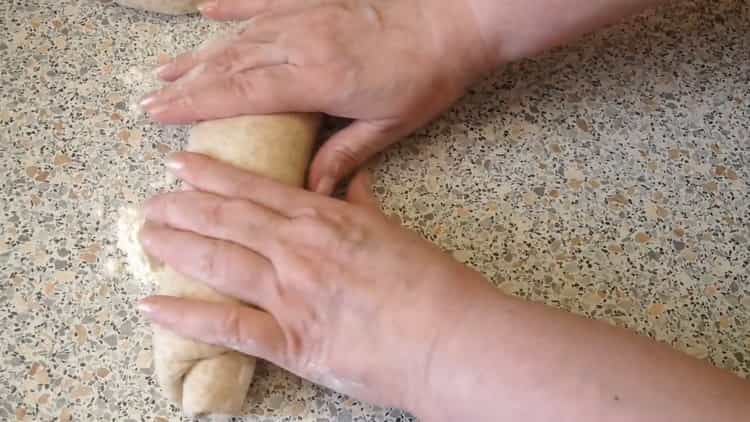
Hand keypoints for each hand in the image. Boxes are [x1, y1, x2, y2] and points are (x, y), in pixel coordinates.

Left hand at [137, 152, 493, 411]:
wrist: (450, 337)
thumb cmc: (431, 284)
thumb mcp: (394, 233)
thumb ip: (365, 206)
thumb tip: (355, 180)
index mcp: (326, 221)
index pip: (257, 190)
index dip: (213, 175)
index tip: (180, 163)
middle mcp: (300, 250)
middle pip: (228, 221)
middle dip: (184, 208)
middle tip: (150, 202)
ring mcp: (292, 295)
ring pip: (220, 263)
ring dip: (178, 247)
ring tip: (148, 236)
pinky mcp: (292, 342)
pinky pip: (229, 327)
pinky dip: (186, 317)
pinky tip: (152, 305)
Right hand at [139, 0, 491, 193]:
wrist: (453, 22)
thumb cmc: (427, 77)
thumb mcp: (390, 126)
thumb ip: (345, 156)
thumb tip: (309, 189)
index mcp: (317, 78)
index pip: (242, 92)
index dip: (195, 104)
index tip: (158, 113)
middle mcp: (302, 42)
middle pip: (230, 64)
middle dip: (185, 83)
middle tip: (147, 99)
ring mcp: (307, 17)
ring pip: (239, 36)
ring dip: (200, 53)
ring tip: (164, 68)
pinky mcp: (316, 2)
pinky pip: (264, 2)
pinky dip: (233, 7)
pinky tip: (207, 12)